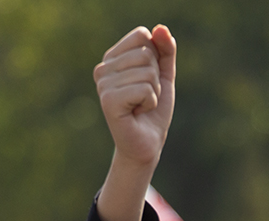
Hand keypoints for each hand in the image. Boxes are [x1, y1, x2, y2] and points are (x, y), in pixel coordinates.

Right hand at [94, 25, 175, 166]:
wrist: (147, 143)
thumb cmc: (153, 110)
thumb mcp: (164, 76)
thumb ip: (165, 51)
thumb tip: (161, 28)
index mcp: (112, 58)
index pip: (142, 35)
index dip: (156, 58)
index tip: (148, 80)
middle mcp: (103, 68)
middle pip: (146, 54)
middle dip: (156, 78)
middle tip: (146, 97)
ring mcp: (103, 84)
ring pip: (147, 72)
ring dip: (154, 92)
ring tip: (141, 105)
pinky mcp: (108, 100)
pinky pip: (144, 89)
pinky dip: (150, 103)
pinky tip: (138, 112)